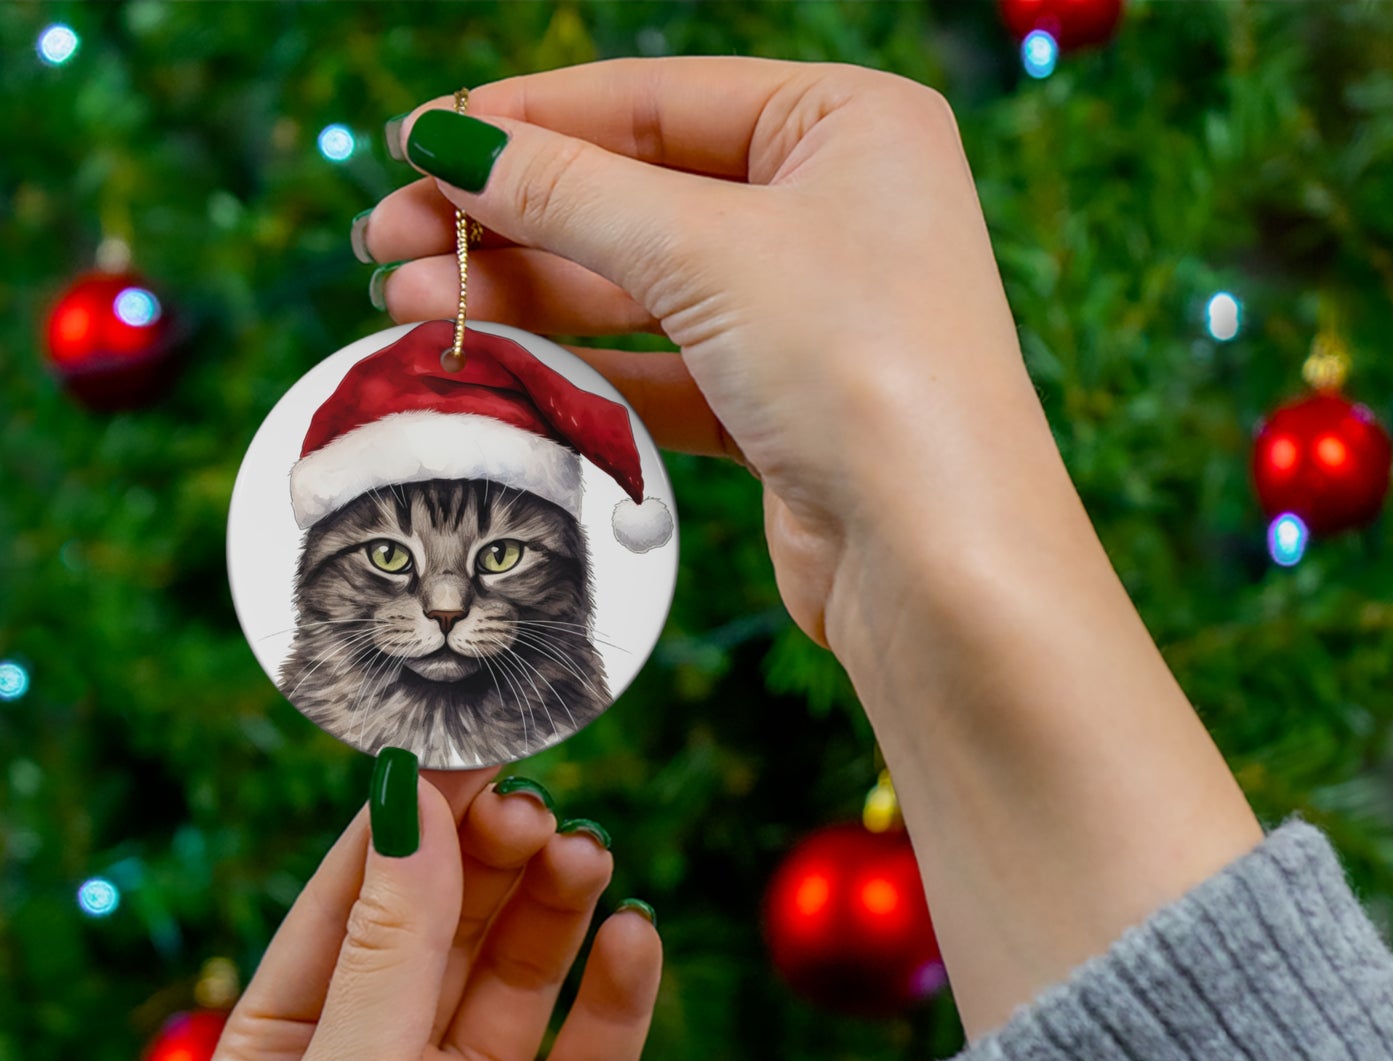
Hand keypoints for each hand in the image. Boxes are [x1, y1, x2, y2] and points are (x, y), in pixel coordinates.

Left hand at [201, 765, 661, 1060]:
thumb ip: (391, 947)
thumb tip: (410, 803)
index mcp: (290, 1052)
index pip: (353, 901)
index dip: (410, 823)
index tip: (468, 747)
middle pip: (447, 927)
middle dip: (491, 861)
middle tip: (540, 806)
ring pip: (522, 977)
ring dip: (556, 910)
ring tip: (588, 856)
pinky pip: (591, 1055)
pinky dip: (617, 994)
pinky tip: (635, 938)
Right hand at [362, 57, 1054, 654]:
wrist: (938, 560)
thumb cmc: (862, 369)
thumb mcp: (707, 250)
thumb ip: (570, 193)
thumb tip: (450, 141)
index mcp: (847, 125)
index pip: (654, 100)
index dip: (526, 120)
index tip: (415, 142)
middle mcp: (834, 210)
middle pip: (635, 195)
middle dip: (507, 219)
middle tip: (386, 241)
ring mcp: (808, 314)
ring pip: (638, 289)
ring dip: (524, 296)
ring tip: (406, 305)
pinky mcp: (781, 408)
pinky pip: (661, 370)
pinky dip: (580, 369)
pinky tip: (492, 366)